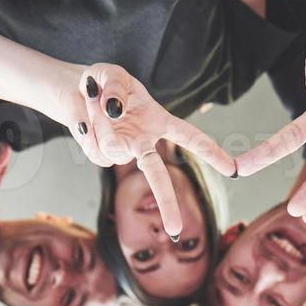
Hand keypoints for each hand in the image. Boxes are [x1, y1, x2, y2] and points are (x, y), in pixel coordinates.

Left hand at [65, 63, 234, 238]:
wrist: (73, 95)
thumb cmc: (101, 85)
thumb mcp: (110, 75)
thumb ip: (114, 86)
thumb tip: (114, 110)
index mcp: (158, 122)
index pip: (190, 138)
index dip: (211, 152)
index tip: (232, 170)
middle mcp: (143, 143)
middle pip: (158, 176)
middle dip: (167, 202)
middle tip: (176, 230)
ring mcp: (122, 153)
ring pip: (113, 145)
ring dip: (99, 118)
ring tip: (95, 102)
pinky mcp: (102, 157)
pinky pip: (95, 147)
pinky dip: (87, 126)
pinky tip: (85, 118)